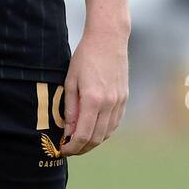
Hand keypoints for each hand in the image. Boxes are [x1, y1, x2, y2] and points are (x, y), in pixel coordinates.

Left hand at [58, 27, 128, 156]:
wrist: (108, 39)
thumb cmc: (85, 57)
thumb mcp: (71, 81)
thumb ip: (71, 109)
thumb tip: (70, 131)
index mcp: (93, 100)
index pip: (83, 135)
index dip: (73, 147)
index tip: (63, 149)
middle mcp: (109, 104)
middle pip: (97, 138)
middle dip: (82, 148)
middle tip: (70, 149)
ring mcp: (119, 102)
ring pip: (107, 133)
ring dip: (94, 141)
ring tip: (80, 141)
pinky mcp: (124, 98)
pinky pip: (115, 123)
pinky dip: (104, 131)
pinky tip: (94, 130)